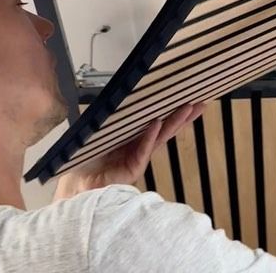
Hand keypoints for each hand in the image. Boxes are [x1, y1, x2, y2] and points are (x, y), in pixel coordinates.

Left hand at [52, 102, 204, 200]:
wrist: (74, 183)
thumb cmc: (85, 159)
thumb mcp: (101, 130)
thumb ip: (113, 116)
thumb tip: (119, 91)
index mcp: (134, 137)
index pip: (159, 121)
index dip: (173, 110)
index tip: (188, 98)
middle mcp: (140, 147)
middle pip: (166, 128)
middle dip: (184, 116)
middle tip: (200, 103)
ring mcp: (138, 158)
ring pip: (160, 137)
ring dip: (174, 122)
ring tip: (188, 109)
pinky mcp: (131, 169)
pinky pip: (142, 149)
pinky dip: (149, 136)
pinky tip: (158, 124)